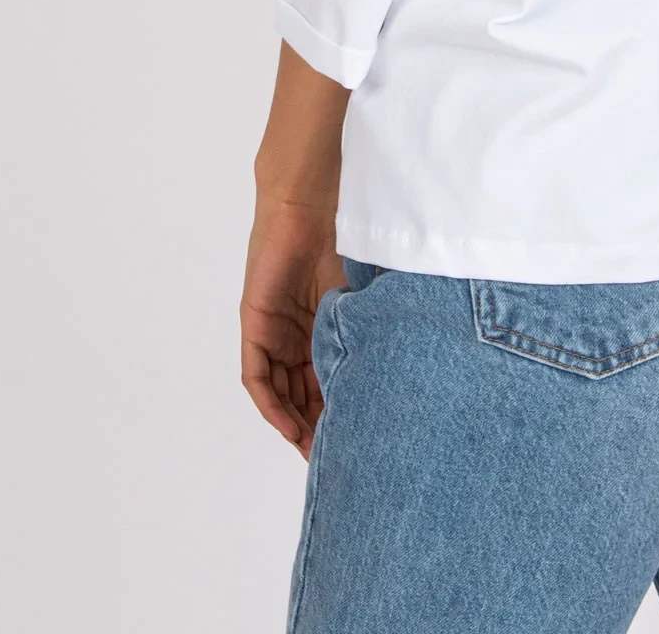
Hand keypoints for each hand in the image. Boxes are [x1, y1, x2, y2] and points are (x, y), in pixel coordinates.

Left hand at [240, 193, 344, 459]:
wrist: (313, 203)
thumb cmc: (345, 237)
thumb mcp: (362, 295)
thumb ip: (369, 328)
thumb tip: (403, 367)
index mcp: (322, 326)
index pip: (325, 380)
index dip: (336, 411)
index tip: (355, 440)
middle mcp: (295, 333)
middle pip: (301, 392)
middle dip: (315, 426)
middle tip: (335, 455)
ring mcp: (273, 330)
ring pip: (280, 390)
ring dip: (293, 421)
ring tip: (314, 448)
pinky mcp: (255, 324)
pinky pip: (258, 376)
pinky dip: (271, 402)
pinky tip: (287, 424)